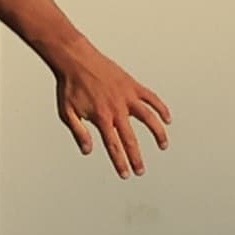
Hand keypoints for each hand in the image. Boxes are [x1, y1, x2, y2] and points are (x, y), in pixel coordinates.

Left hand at [55, 49, 173, 178]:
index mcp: (101, 117)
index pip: (113, 146)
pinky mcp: (132, 85)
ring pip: (148, 117)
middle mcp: (116, 109)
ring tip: (163, 146)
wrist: (75, 59)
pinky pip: (151, 98)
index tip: (125, 175)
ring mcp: (127, 96)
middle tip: (140, 171)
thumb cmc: (70, 86)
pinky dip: (161, 108)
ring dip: (158, 133)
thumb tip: (87, 151)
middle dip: (136, 158)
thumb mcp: (67, 112)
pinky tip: (167, 118)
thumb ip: (79, 132)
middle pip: (130, 139)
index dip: (120, 163)